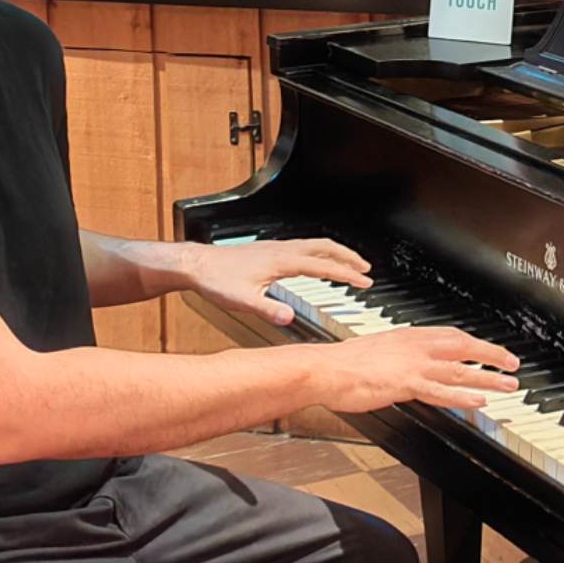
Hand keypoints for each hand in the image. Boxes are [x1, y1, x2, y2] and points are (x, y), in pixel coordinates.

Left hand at [183, 238, 371, 326]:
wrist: (197, 264)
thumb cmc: (217, 280)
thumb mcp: (243, 300)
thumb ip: (268, 309)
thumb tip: (289, 318)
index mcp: (281, 261)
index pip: (322, 266)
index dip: (346, 274)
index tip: (364, 282)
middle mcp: (282, 250)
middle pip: (325, 248)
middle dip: (349, 257)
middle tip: (366, 268)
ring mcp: (276, 247)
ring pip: (315, 244)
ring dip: (336, 252)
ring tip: (349, 263)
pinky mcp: (269, 249)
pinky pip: (304, 245)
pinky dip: (320, 251)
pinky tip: (316, 260)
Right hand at [317, 326, 519, 412]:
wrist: (324, 368)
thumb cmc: (342, 364)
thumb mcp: (376, 352)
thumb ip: (397, 358)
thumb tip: (406, 368)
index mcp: (408, 337)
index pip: (450, 336)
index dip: (474, 343)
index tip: (489, 350)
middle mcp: (415, 346)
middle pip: (463, 347)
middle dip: (491, 354)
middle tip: (512, 364)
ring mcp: (412, 365)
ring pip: (460, 370)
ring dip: (488, 378)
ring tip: (508, 385)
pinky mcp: (406, 383)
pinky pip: (441, 391)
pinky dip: (463, 396)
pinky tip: (479, 401)